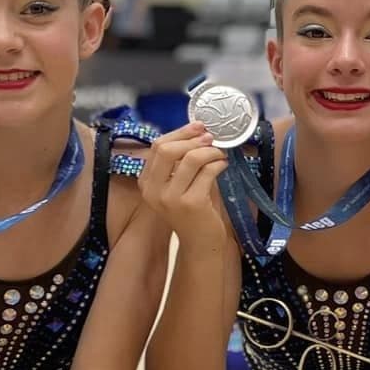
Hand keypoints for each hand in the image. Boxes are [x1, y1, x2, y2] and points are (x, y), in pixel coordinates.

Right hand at [137, 123, 230, 242]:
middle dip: (192, 139)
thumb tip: (197, 131)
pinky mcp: (191, 203)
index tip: (198, 126)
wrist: (199, 242)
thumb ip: (178, 161)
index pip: (157, 147)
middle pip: (167, 150)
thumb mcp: (176, 184)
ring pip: (191, 158)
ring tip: (219, 154)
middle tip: (210, 138)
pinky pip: (207, 172)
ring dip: (210, 151)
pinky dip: (219, 164)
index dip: (179, 133)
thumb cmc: (191, 210)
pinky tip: (223, 166)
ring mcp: (171, 198)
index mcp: (146, 182)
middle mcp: (153, 191)